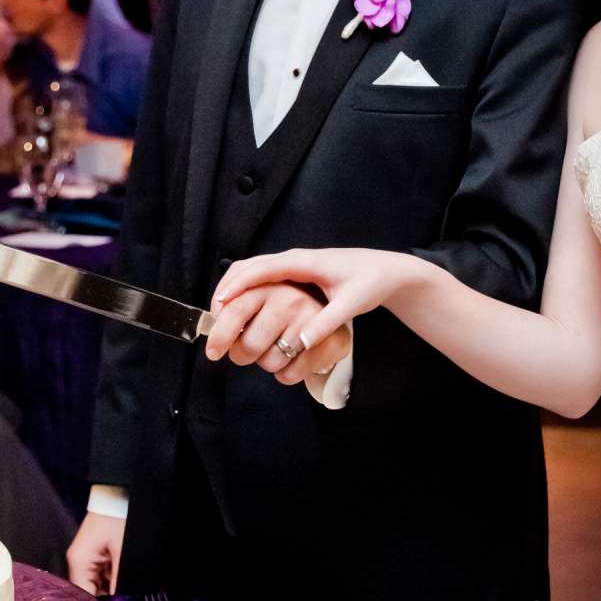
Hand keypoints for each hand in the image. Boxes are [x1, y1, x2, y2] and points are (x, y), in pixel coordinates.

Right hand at [67, 510, 123, 596]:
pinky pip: (98, 573)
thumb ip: (117, 577)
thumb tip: (116, 597)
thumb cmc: (118, 521)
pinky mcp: (91, 554)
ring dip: (107, 587)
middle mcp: (77, 561)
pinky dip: (108, 577)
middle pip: (86, 589)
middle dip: (103, 596)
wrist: (117, 497)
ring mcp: (83, 557)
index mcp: (79, 561)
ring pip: (93, 582)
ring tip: (122, 591)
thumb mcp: (121, 550)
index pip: (81, 593)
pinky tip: (119, 578)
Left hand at [203, 278, 349, 385]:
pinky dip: (286, 374)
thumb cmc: (286, 307)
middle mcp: (289, 300)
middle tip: (247, 350)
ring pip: (269, 363)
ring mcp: (308, 322)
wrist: (331, 314)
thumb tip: (210, 324)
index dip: (219, 335)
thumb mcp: (260, 293)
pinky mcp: (326, 343)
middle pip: (250, 345)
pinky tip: (292, 358)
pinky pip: (289, 375)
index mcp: (267, 286)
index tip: (213, 352)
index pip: (235, 311)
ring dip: (267, 363)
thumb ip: (233, 303)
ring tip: (277, 348)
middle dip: (242, 355)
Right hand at [210, 247, 416, 362]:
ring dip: (235, 285)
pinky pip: (264, 273)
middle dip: (228, 286)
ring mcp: (296, 262)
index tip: (221, 302)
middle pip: (252, 265)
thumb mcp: (350, 305)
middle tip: (212, 312)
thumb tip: (300, 343)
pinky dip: (247, 286)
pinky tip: (240, 305)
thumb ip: (325, 323)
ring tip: (219, 311)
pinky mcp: (298, 269)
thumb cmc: (371, 283)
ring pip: (255, 268)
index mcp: (307, 262)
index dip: (239, 285)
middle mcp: (297, 258)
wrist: (388, 269)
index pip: (264, 269)